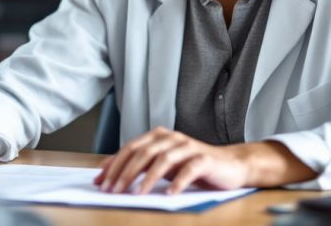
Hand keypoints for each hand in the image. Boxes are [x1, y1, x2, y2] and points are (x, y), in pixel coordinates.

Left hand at [93, 127, 250, 194]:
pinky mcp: (204, 159)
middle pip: (143, 153)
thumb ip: (140, 165)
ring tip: (137, 194)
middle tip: (114, 190)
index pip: (130, 148)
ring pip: (163, 160)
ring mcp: (188, 146)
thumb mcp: (162, 164)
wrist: (229, 165)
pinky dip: (177, 182)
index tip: (100, 181)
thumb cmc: (192, 165)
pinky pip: (188, 170)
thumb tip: (109, 175)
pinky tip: (168, 194)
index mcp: (158, 136)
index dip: (114, 165)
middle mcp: (171, 137)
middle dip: (125, 173)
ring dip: (148, 179)